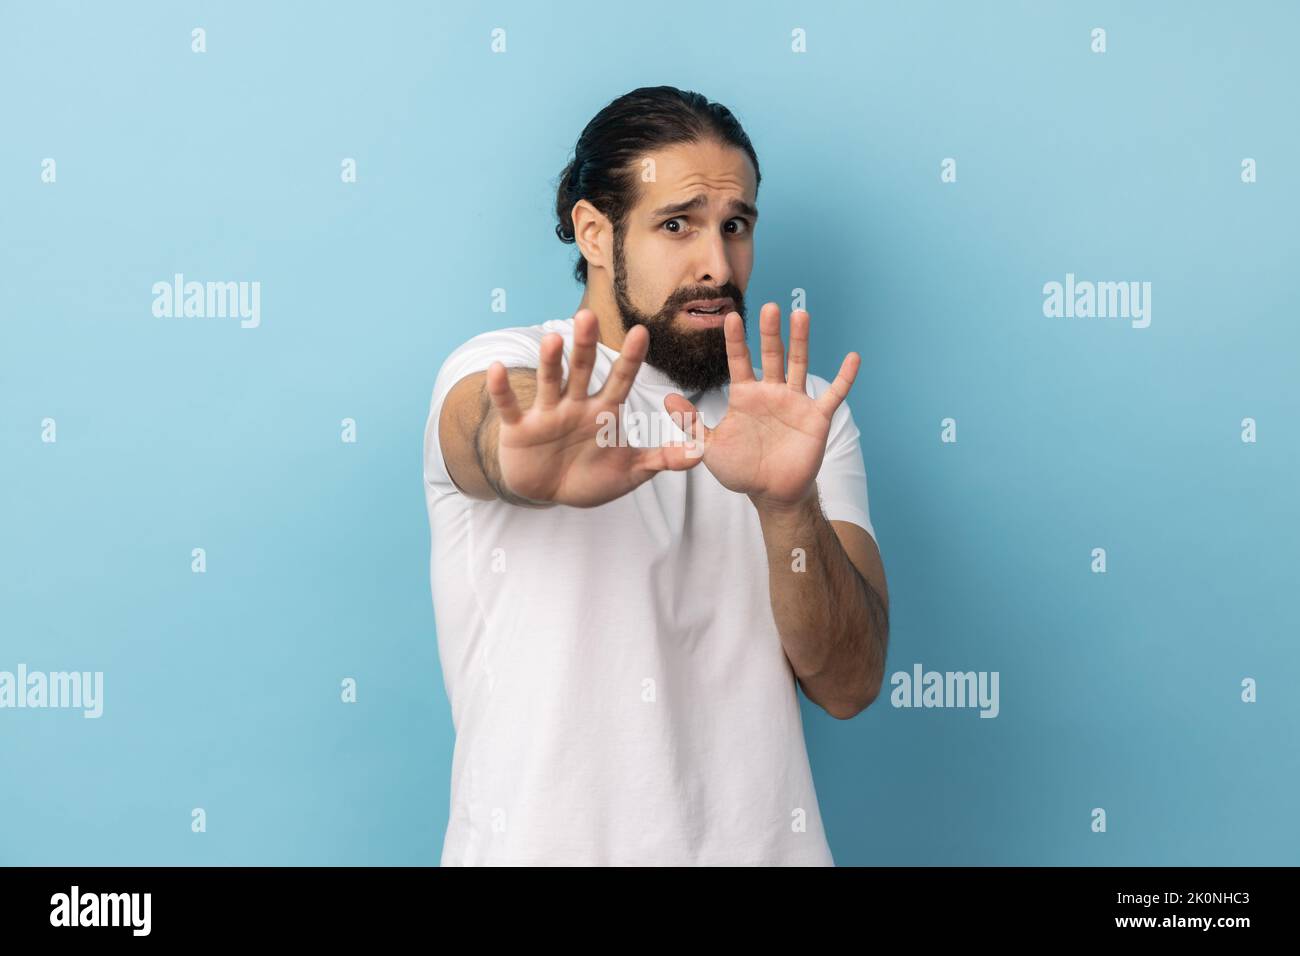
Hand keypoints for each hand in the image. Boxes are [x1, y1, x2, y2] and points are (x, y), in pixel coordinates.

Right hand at [485, 308, 703, 506]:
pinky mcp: (518, 429)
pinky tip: (497, 369)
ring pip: (549, 382)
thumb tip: (702, 455)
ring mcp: (546, 414)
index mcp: (602, 412)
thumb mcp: (629, 471)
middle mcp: (575, 405)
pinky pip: (510, 407)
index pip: (620, 380)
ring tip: (552, 338)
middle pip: (583, 371)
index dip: (630, 359)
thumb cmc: (589, 476)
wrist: (549, 492)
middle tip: (589, 316)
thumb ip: (662, 460)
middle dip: (586, 347)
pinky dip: (502, 390)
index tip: (642, 332)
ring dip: (549, 362)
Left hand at [663, 303, 859, 512]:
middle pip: (771, 355)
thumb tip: (666, 399)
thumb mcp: (709, 447)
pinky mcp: (816, 418)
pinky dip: (845, 377)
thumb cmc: (741, 469)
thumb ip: (690, 422)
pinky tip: (854, 358)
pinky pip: (834, 394)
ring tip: (801, 315)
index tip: (730, 317)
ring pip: (799, 365)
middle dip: (770, 332)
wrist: (771, 493)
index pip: (739, 361)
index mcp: (745, 396)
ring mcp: (795, 402)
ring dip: (801, 341)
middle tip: (769, 307)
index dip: (736, 341)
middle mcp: (771, 392)